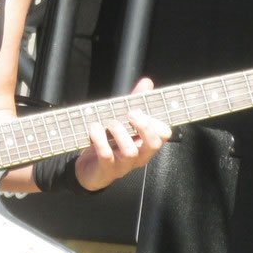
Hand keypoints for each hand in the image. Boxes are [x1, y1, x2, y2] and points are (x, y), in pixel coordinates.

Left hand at [73, 77, 172, 191]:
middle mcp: (139, 156)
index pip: (163, 134)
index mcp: (145, 143)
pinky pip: (106, 156)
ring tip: (110, 122)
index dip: (157, 121)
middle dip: (144, 126)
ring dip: (120, 132)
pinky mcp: (106, 169)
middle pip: (153, 144)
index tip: (143, 109)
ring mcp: (123, 165)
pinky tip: (94, 129)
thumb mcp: (123, 121)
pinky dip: (100, 140)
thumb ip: (136, 102)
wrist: (89, 170)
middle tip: (131, 113)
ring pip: (130, 151)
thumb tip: (147, 82)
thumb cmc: (110, 143)